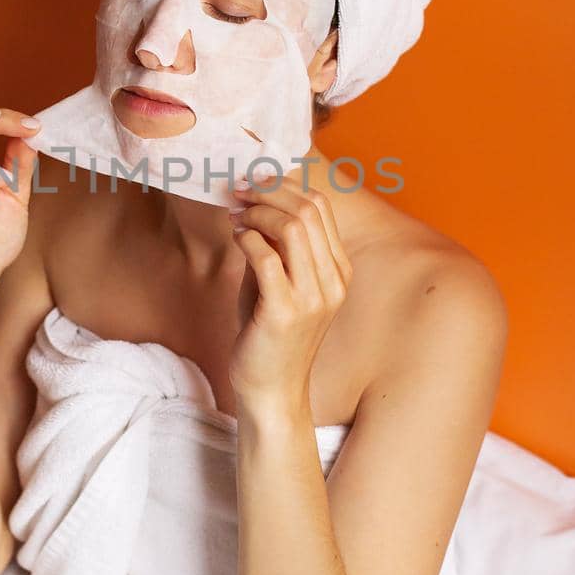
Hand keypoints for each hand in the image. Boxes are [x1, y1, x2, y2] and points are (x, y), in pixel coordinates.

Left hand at [229, 168, 352, 414]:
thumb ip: (275, 246)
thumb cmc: (270, 334)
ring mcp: (313, 298)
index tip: (253, 184)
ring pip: (293, 227)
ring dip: (258, 212)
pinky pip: (267, 257)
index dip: (284, 186)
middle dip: (268, 191)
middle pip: (308, 210)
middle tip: (240, 191)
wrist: (271, 390)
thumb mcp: (279, 282)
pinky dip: (248, 238)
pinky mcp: (284, 312)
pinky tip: (237, 237)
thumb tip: (253, 203)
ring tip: (237, 215)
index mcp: (338, 270)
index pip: (320, 207)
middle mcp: (333, 281)